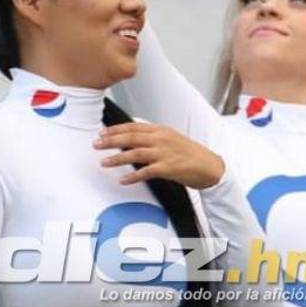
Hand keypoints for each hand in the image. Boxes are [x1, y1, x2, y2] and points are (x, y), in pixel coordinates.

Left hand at [93, 123, 224, 188]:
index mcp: (161, 130)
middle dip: (111, 141)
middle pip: (131, 137)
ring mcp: (165, 153)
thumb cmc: (190, 154)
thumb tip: (134, 136)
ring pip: (136, 153)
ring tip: (104, 162)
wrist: (209, 166)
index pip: (134, 126)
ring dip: (118, 158)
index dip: (116, 129)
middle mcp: (161, 139)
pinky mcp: (169, 168)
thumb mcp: (171, 138)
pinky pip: (147, 172)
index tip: (101, 133)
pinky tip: (123, 180)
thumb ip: (153, 136)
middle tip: (96, 144)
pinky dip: (133, 176)